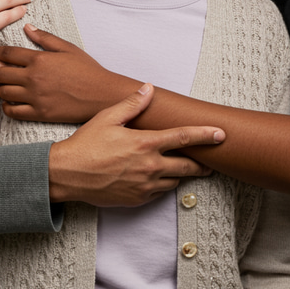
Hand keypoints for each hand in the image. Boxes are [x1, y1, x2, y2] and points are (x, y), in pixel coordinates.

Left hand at [0, 24, 137, 122]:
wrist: (101, 94)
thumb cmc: (87, 69)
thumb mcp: (67, 48)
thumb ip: (45, 38)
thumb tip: (27, 27)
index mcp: (39, 59)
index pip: (7, 53)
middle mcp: (33, 78)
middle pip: (0, 73)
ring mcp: (35, 97)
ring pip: (4, 92)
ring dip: (1, 88)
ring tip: (5, 85)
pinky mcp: (39, 113)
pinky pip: (13, 111)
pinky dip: (8, 106)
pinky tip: (12, 101)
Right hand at [48, 84, 225, 206]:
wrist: (68, 175)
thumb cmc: (86, 144)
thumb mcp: (108, 118)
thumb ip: (132, 104)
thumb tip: (148, 88)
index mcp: (145, 144)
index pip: (182, 137)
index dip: (204, 135)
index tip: (221, 134)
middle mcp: (149, 167)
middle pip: (187, 166)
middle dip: (201, 163)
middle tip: (210, 161)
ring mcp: (144, 186)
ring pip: (174, 181)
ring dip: (181, 174)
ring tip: (184, 167)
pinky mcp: (137, 200)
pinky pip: (160, 193)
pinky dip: (164, 184)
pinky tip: (160, 177)